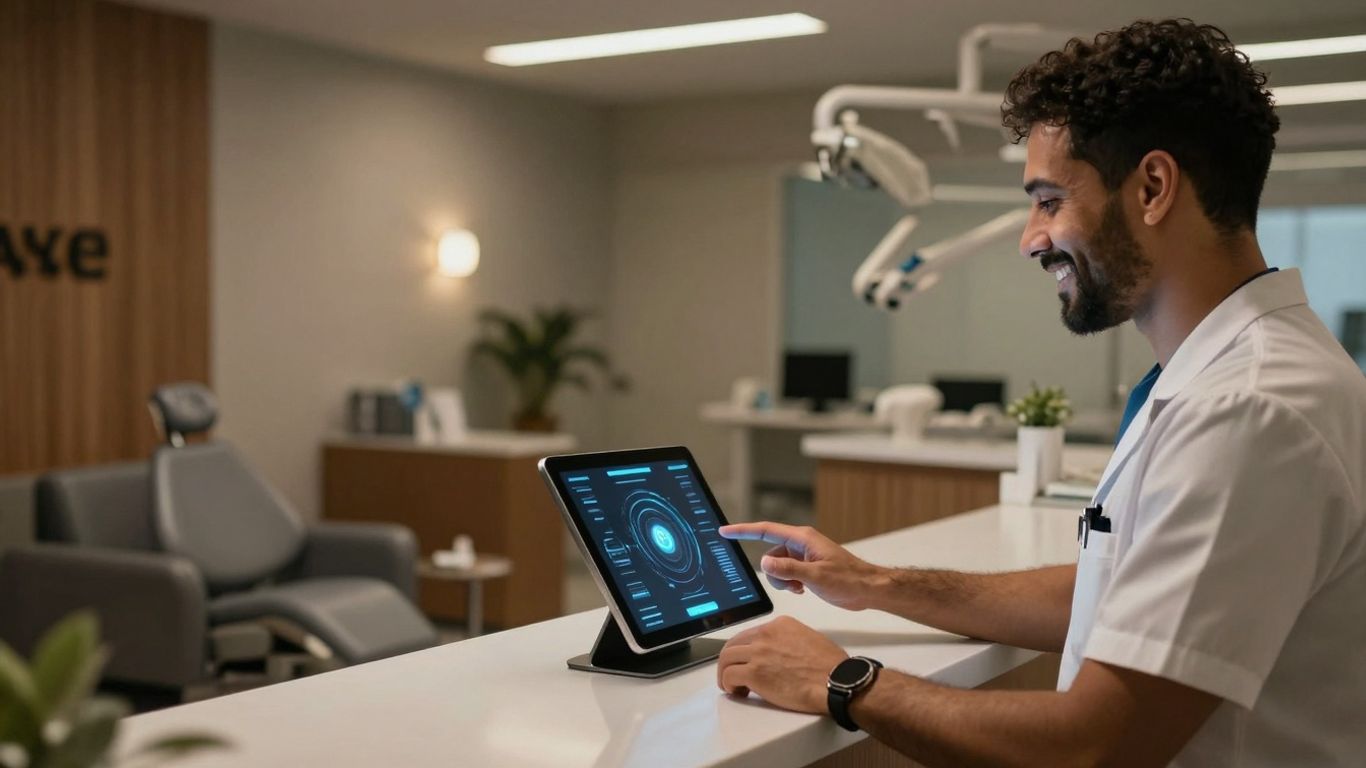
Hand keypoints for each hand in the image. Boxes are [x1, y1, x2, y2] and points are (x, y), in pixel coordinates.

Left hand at [717, 616, 847, 712]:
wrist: (836, 681)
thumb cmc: (831, 666)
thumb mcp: (809, 638)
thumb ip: (789, 640)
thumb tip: (780, 653)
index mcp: (780, 624)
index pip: (751, 634)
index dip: (746, 650)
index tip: (747, 661)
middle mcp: (766, 634)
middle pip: (734, 643)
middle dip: (729, 659)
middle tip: (732, 673)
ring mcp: (758, 652)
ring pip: (726, 658)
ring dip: (725, 673)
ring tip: (732, 685)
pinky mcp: (754, 672)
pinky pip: (729, 675)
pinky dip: (728, 684)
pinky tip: (736, 691)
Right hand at [719, 522, 883, 610]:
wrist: (867, 588)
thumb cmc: (849, 579)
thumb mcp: (816, 576)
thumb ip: (789, 569)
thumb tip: (764, 564)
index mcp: (802, 539)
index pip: (765, 531)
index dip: (743, 531)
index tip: (725, 531)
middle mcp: (800, 544)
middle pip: (770, 555)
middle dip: (774, 573)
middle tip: (792, 584)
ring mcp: (803, 556)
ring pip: (777, 567)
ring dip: (783, 580)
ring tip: (800, 588)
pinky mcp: (807, 567)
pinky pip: (786, 573)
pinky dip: (789, 583)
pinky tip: (803, 589)